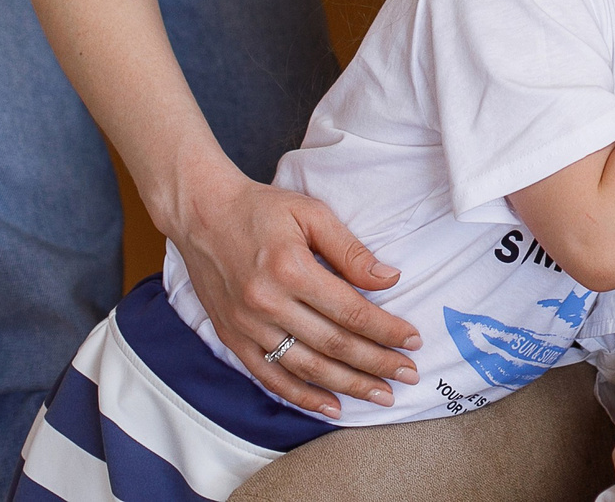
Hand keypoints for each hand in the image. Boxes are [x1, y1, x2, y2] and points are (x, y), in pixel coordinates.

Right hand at [167, 162, 420, 416]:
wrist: (201, 214)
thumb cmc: (261, 209)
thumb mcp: (311, 213)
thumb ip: (350, 250)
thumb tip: (390, 280)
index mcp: (291, 270)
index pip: (350, 311)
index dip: (386, 330)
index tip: (413, 341)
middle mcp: (267, 304)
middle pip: (333, 344)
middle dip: (376, 364)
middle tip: (408, 375)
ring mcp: (247, 326)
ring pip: (306, 368)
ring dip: (348, 386)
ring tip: (382, 396)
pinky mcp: (232, 339)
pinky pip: (271, 377)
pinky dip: (302, 396)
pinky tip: (331, 406)